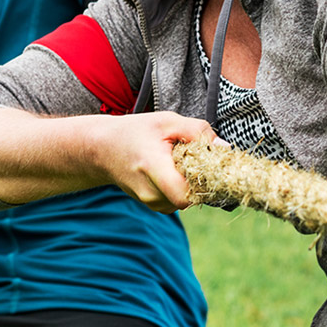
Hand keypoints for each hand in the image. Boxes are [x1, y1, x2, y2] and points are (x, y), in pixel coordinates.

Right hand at [89, 111, 222, 212]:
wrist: (101, 149)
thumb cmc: (135, 132)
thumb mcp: (167, 122)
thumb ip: (197, 132)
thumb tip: (225, 148)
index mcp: (152, 168)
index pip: (186, 194)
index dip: (202, 183)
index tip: (204, 165)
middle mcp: (149, 192)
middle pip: (189, 198)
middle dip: (197, 181)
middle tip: (192, 159)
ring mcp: (149, 201)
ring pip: (184, 201)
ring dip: (188, 184)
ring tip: (176, 163)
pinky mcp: (152, 204)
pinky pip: (175, 201)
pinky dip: (179, 188)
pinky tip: (170, 171)